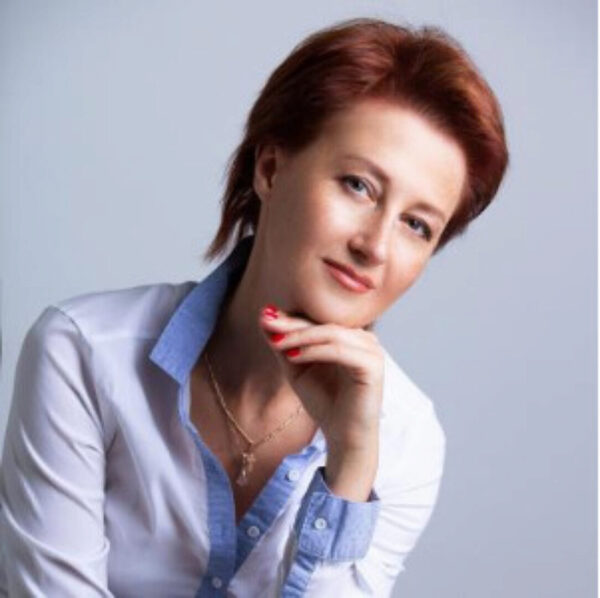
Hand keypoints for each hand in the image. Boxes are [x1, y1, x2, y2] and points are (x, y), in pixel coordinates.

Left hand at [258, 304, 383, 452]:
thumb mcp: (298, 368)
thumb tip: (265, 316)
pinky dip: (314, 351)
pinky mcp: (373, 365)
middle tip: (267, 322)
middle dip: (293, 325)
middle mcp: (365, 339)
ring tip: (277, 342)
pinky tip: (293, 356)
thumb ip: (285, 344)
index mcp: (350, 337)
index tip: (264, 316)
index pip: (318, 323)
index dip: (291, 319)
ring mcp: (372, 351)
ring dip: (301, 336)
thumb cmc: (324, 402)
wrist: (343, 436)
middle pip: (324, 325)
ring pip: (331, 334)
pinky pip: (339, 351)